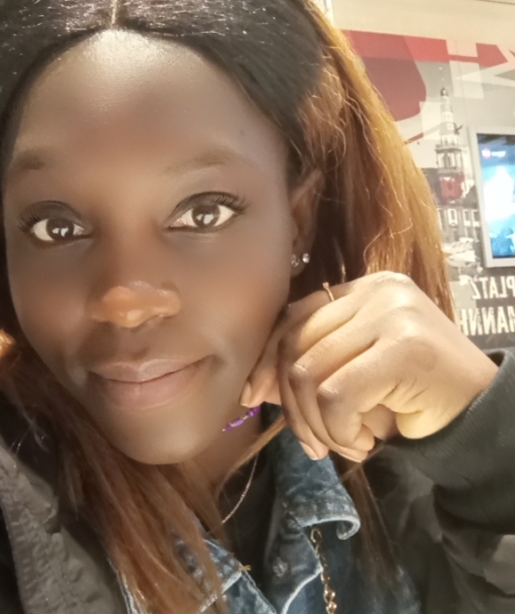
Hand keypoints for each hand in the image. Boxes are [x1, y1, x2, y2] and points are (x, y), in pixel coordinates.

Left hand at [243, 272, 498, 461]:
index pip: (295, 318)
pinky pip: (337, 396)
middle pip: (296, 346)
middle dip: (292, 406)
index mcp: (362, 290)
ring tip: (343, 444)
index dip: (267, 359)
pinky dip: (339, 431)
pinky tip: (364, 444)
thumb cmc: (414, 395)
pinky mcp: (403, 345)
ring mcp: (392, 313)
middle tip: (310, 442)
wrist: (482, 415)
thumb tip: (254, 384)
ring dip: (319, 425)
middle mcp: (376, 291)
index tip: (253, 395)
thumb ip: (309, 368)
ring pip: (310, 373)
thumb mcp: (354, 374)